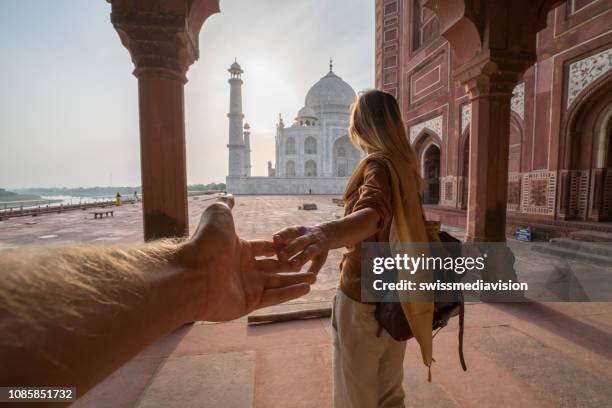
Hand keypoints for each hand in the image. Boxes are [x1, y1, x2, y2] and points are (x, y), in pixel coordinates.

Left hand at [176, 195, 312, 321]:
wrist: (194, 273)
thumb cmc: (206, 242)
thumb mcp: (218, 214)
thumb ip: (226, 205)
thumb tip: (230, 195)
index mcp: (238, 250)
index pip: (263, 249)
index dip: (278, 248)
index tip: (293, 246)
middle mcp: (243, 269)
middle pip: (273, 268)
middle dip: (290, 266)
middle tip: (308, 265)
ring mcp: (246, 287)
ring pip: (277, 283)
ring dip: (295, 281)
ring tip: (313, 279)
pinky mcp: (249, 303)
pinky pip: (274, 297)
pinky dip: (290, 293)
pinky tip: (306, 288)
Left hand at [273, 225, 329, 275]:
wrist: (325, 234)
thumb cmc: (299, 238)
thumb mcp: (292, 237)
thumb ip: (280, 245)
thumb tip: (264, 254)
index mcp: (298, 230)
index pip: (290, 231)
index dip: (283, 235)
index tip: (275, 239)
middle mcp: (309, 236)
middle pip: (299, 242)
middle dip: (290, 249)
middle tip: (281, 256)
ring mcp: (317, 245)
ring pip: (309, 252)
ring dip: (302, 258)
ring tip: (294, 266)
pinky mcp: (322, 257)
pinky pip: (318, 264)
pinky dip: (313, 271)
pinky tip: (309, 280)